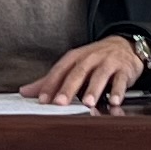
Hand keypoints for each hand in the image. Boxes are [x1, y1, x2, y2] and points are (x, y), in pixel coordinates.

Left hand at [22, 36, 148, 109]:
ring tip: (88, 103)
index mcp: (75, 58)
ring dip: (93, 90)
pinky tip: (114, 101)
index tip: (41, 99)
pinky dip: (117, 91)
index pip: (59, 71)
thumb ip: (50, 81)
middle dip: (69, 88)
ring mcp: (108, 63)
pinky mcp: (124, 70)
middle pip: (78, 73)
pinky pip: (121, 80)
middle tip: (60, 103)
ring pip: (100, 76)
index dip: (50, 85)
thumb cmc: (95, 59)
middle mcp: (90, 58)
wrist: (125, 46)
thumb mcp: (73, 66)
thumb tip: (25, 92)